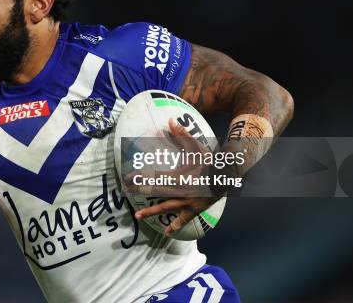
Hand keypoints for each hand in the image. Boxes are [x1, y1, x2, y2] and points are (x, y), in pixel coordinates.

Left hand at [132, 118, 219, 236]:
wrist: (228, 176)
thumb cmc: (210, 160)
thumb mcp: (196, 147)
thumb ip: (182, 134)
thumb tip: (170, 120)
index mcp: (179, 176)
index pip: (154, 177)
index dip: (140, 178)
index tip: (127, 178)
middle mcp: (181, 191)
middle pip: (155, 192)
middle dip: (139, 191)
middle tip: (124, 191)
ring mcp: (188, 202)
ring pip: (166, 208)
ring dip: (151, 212)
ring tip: (137, 216)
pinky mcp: (195, 209)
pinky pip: (183, 219)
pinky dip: (175, 226)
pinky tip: (167, 232)